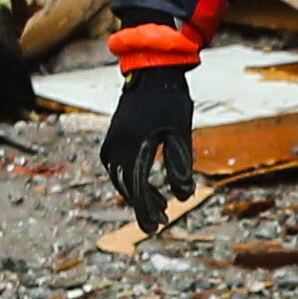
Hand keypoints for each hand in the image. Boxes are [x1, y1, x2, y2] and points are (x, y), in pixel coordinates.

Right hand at [103, 68, 198, 233]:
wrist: (151, 71)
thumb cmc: (170, 101)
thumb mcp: (180, 133)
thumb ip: (180, 165)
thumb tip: (186, 197)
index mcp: (133, 147)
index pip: (138, 188)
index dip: (147, 210)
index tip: (156, 227)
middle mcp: (117, 147)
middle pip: (127, 187)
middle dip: (144, 206)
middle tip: (159, 223)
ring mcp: (112, 141)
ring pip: (120, 178)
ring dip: (138, 194)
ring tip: (159, 206)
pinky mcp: (113, 137)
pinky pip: (116, 167)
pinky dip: (129, 179)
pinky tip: (143, 184)